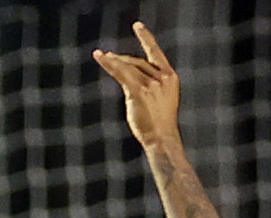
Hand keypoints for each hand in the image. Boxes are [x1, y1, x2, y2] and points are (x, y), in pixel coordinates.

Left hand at [93, 22, 181, 149]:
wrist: (162, 139)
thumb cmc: (160, 125)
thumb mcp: (160, 100)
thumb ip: (149, 84)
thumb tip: (127, 75)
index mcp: (171, 78)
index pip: (156, 53)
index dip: (146, 38)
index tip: (137, 26)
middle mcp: (163, 77)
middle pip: (137, 61)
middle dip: (122, 60)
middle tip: (107, 57)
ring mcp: (152, 83)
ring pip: (128, 66)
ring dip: (113, 61)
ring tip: (101, 56)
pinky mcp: (140, 90)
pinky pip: (121, 72)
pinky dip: (109, 64)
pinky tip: (99, 57)